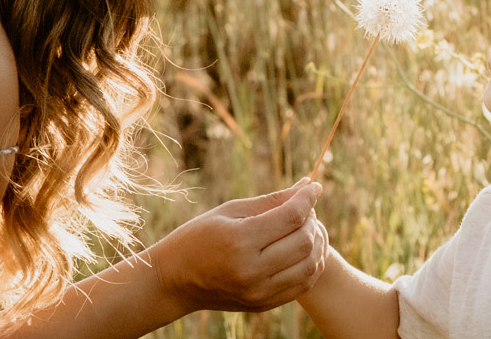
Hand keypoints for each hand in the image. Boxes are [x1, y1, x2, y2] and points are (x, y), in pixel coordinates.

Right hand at [150, 179, 328, 314]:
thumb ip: (272, 200)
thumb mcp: (231, 211)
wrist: (175, 280)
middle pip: (303, 241)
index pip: (290, 217)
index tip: (314, 186)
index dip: (307, 199)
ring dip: (316, 242)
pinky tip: (304, 249)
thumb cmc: (199, 236)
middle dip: (311, 219)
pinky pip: (302, 285)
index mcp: (239, 241)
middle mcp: (251, 270)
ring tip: (305, 227)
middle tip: (304, 207)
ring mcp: (258, 292)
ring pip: (309, 265)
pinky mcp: (263, 305)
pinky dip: (311, 264)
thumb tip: (307, 185)